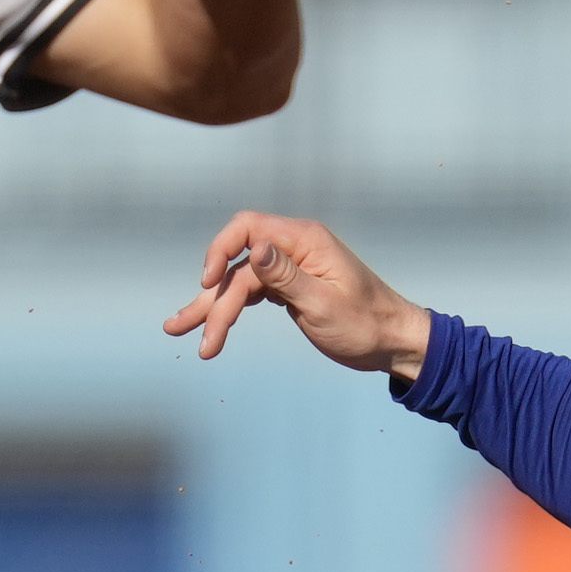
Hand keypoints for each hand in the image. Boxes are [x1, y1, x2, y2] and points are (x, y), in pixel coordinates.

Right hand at [161, 210, 431, 375]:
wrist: (393, 342)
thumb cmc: (365, 325)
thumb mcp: (325, 304)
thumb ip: (287, 276)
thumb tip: (256, 247)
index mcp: (305, 241)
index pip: (248, 228)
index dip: (220, 250)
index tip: (207, 283)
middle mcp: (294, 248)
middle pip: (238, 264)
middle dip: (213, 299)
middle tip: (196, 336)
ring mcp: (291, 268)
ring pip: (239, 281)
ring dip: (211, 306)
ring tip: (178, 328)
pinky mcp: (290, 287)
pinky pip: (251, 293)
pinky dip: (230, 309)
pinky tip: (210, 325)